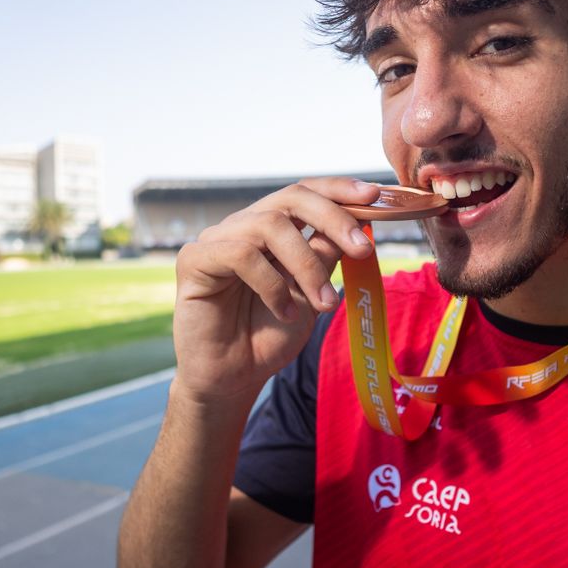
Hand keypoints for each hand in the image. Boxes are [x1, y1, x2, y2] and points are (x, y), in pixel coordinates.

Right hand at [171, 176, 379, 401]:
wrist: (234, 378)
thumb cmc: (270, 335)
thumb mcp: (311, 292)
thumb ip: (326, 256)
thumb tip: (358, 222)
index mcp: (271, 229)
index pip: (304, 193)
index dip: (338, 189)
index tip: (374, 196)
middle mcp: (243, 227)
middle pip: (290, 197)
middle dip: (333, 218)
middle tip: (362, 248)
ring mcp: (216, 240)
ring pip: (270, 226)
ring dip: (306, 265)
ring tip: (324, 303)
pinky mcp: (194, 259)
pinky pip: (240, 254)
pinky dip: (271, 284)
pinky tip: (283, 312)